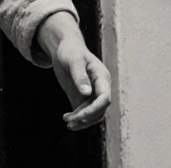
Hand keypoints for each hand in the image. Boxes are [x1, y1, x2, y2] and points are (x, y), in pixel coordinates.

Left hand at [37, 12, 111, 130]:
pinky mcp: (84, 97)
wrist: (65, 48)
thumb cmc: (71, 51)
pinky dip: (78, 118)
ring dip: (82, 121)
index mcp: (102, 77)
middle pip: (100, 110)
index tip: (80, 115)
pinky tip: (66, 117)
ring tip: (67, 121)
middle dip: (86, 118)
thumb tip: (87, 93)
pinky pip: (85, 113)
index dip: (94, 109)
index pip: (105, 98)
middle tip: (69, 121)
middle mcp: (100, 87)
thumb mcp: (73, 60)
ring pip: (94, 114)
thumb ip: (80, 76)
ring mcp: (93, 93)